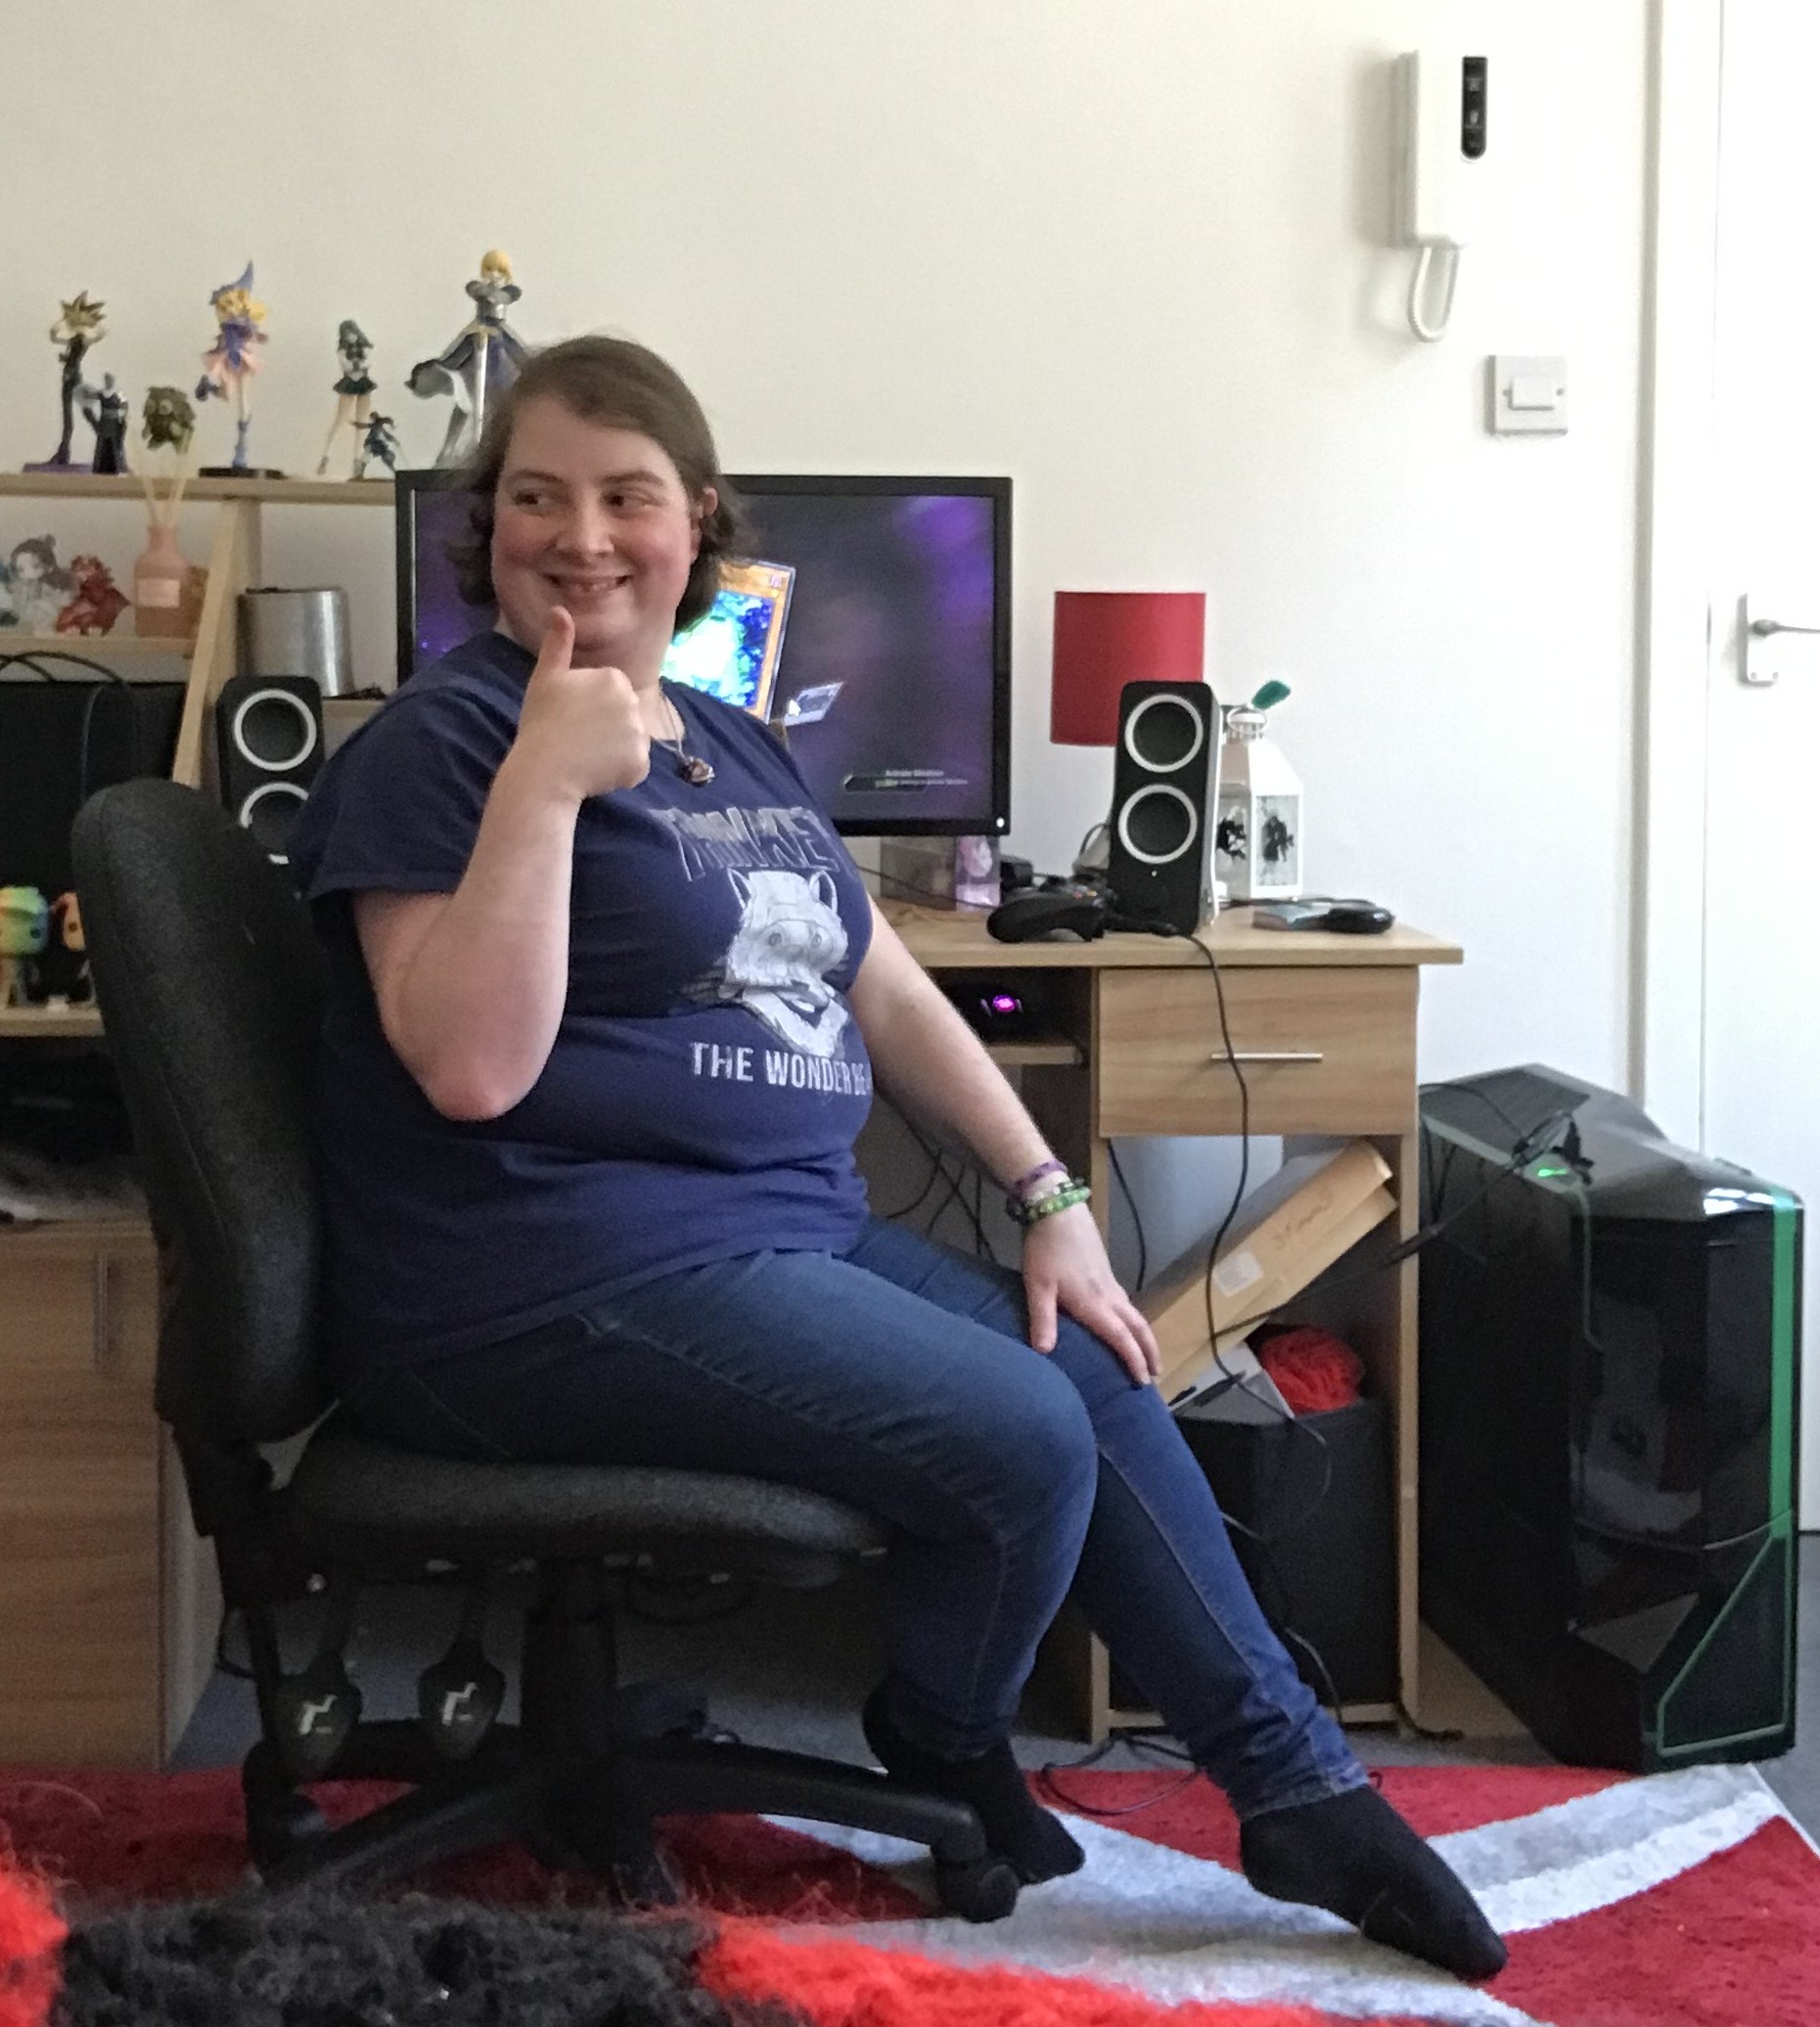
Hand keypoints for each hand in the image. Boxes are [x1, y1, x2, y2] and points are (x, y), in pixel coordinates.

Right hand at [509, 607, 649, 802]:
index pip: (612, 691)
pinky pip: (635, 765)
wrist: (544, 769)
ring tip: (587, 755)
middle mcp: (633, 702)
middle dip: (608, 725)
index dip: (591, 705)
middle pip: (625, 714)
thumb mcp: (546, 677)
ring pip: (631, 740)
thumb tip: (560, 609)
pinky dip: (622, 772)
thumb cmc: (541, 720)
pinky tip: (598, 772)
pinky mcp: (641, 763)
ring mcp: (640, 734)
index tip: (572, 716)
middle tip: (578, 737)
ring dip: (615, 748)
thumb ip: (558, 643)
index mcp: (614, 678)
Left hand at [1021, 1202, 1159, 1384]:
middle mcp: (1109, 1295)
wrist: (1057, 1208)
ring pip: (1135, 1314)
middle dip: (1149, 1352)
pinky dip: (1133, 1320)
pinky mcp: (1106, 1271)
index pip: (1121, 1338)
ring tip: (1146, 1354)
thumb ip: (1042, 1320)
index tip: (1143, 1382)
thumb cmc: (1046, 1248)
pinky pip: (1127, 1303)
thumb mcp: (1038, 1286)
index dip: (1134, 1361)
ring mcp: (1110, 1281)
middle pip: (1138, 1327)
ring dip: (1144, 1336)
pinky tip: (1124, 1321)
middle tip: (1156, 1375)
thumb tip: (1045, 1353)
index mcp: (1095, 1303)